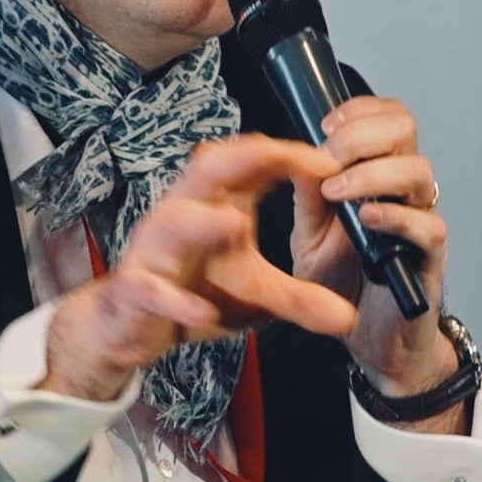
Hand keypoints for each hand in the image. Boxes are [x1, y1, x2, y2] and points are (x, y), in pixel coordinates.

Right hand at [39, 134, 359, 401]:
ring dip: (200, 221)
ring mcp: (155, 249)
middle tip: (282, 156)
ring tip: (232, 224)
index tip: (330, 161)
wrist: (133, 327)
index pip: (252, 161)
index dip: (288, 153)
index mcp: (217, 203)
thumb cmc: (197, 290)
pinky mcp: (136, 287)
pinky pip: (153, 287)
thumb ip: (301, 298)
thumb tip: (348, 316)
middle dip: (241, 158)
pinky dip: (176, 299)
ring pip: (172, 222)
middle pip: (207, 169)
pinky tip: (202, 311)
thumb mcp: (257, 295)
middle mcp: (183, 213)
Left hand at [291, 97, 464, 433]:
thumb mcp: (309, 236)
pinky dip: (397, 216)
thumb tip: (299, 154)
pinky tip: (369, 218)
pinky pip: (427, 226)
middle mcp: (402, 192)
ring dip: (373, 173)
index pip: (385, 119)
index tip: (328, 123)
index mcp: (376, 175)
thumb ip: (306, 198)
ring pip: (418, 172)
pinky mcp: (428, 259)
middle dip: (363, 133)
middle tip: (331, 153)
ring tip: (338, 191)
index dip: (361, 111)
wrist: (367, 339)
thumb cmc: (344, 284)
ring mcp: (418, 222)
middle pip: (405, 131)